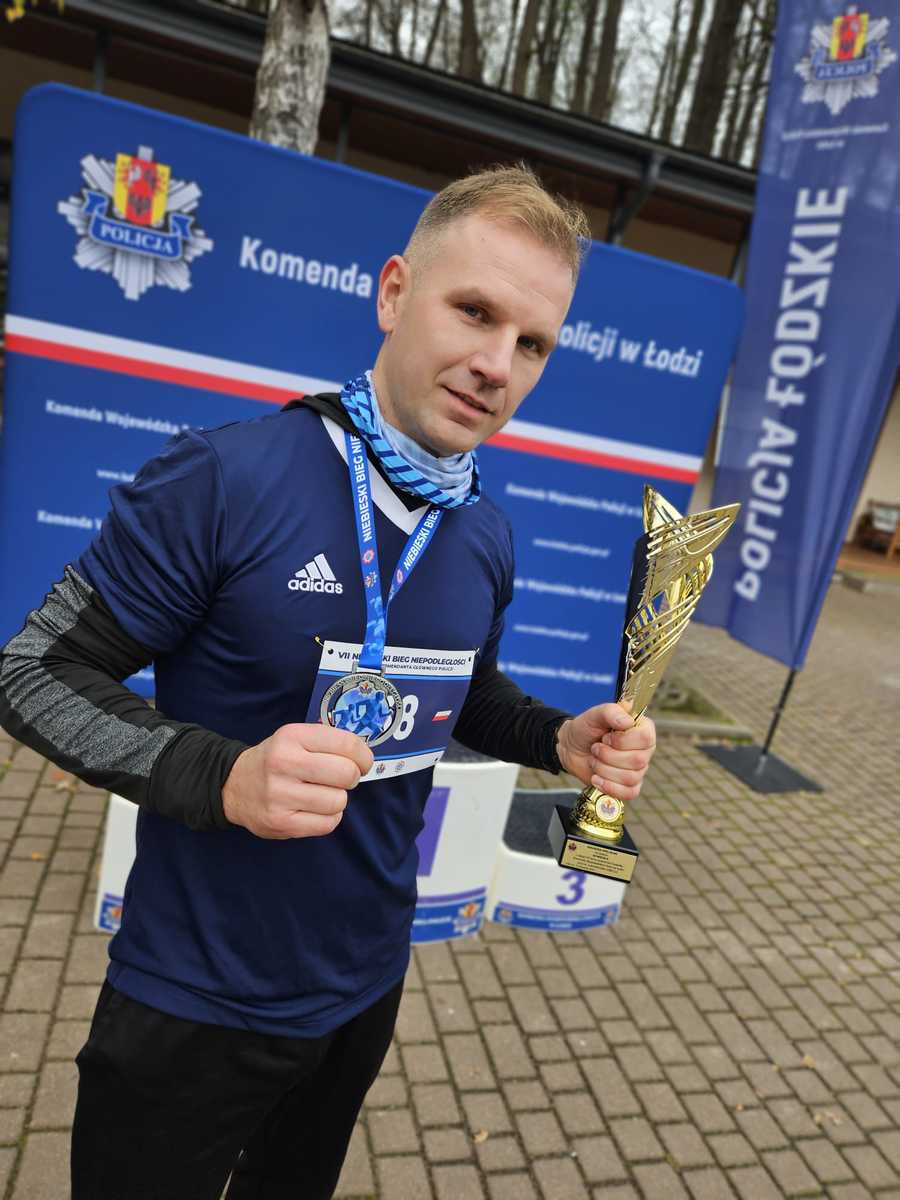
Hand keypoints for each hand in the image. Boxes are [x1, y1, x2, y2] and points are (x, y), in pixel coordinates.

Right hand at [222, 724, 373, 839]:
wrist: (233, 785)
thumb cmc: (275, 759)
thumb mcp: (295, 738)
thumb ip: (327, 741)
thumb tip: (364, 755)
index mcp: (292, 737)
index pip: (347, 744)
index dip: (363, 756)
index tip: (362, 762)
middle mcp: (284, 763)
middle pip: (346, 774)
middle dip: (351, 777)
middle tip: (341, 778)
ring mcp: (280, 795)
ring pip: (338, 801)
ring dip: (337, 799)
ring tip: (322, 794)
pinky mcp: (281, 823)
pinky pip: (327, 824)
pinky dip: (329, 818)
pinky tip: (315, 809)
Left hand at [556, 702, 655, 804]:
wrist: (571, 748)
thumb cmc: (586, 729)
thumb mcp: (594, 714)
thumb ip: (611, 712)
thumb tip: (627, 722)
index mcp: (642, 729)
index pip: (645, 738)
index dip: (623, 741)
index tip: (606, 737)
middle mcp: (644, 750)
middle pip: (637, 760)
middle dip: (608, 756)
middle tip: (596, 748)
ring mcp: (638, 770)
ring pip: (630, 778)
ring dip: (604, 769)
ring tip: (594, 760)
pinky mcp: (629, 786)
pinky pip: (629, 793)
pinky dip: (609, 787)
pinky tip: (596, 778)